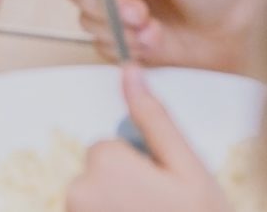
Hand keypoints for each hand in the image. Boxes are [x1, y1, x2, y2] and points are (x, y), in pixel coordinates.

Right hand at [46, 0, 260, 71]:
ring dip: (120, 28)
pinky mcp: (127, 43)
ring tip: (154, 29)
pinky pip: (103, 47)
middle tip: (138, 12)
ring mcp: (119, 11)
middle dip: (104, 4)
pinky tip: (156, 43)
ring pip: (87, 21)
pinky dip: (127, 47)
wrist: (243, 33)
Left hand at [65, 65, 226, 211]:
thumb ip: (154, 119)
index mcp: (104, 163)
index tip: (161, 192)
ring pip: (94, 202)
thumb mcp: (189, 169)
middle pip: (98, 176)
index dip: (139, 169)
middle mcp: (77, 191)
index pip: (109, 148)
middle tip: (159, 211)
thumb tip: (130, 70)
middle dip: (125, 191)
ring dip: (116, 210)